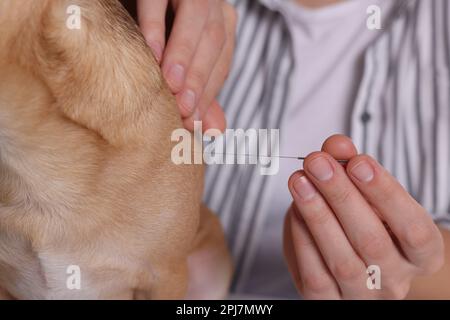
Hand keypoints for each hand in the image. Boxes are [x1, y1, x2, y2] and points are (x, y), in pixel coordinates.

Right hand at [137, 0, 236, 131]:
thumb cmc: (158, 30)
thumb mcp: (180, 60)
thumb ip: (198, 89)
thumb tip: (218, 129)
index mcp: (220, 24)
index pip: (222, 63)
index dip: (209, 93)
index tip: (192, 122)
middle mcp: (212, 5)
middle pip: (214, 43)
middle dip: (199, 79)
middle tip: (183, 109)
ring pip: (197, 19)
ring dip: (184, 55)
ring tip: (171, 85)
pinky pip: (159, 1)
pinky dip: (155, 27)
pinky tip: (151, 52)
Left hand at [284, 135, 443, 298]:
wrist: (349, 256)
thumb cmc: (365, 218)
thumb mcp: (365, 192)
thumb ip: (351, 166)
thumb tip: (336, 145)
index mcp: (421, 254)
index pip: (413, 228)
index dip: (385, 194)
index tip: (357, 162)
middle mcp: (396, 281)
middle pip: (372, 241)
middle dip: (341, 196)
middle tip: (317, 162)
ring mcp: (362, 296)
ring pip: (342, 260)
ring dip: (316, 214)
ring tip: (299, 180)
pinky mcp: (327, 302)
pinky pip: (314, 274)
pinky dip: (302, 237)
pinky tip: (295, 209)